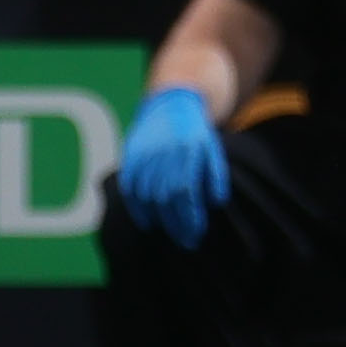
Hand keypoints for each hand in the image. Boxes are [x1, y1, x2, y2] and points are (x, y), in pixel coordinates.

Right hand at [116, 84, 229, 251]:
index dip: (190, 216)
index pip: (186, 191)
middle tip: (187, 242)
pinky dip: (137, 209)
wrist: (171, 104)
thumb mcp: (213, 149)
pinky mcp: (130, 157)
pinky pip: (130, 188)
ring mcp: (144, 156)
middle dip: (176, 224)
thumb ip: (215, 174)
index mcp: (187, 152)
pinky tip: (148, 223)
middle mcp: (163, 154)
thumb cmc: (196, 133)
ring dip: (158, 219)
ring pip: (146, 195)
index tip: (196, 234)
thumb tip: (216, 202)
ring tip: (171, 235)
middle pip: (166, 197)